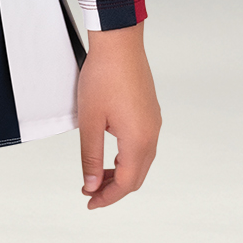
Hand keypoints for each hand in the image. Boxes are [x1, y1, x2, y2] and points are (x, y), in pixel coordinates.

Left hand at [76, 21, 159, 208]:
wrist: (118, 41)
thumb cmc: (103, 75)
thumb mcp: (90, 120)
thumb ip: (91, 156)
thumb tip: (92, 184)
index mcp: (138, 140)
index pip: (126, 183)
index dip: (107, 196)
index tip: (89, 201)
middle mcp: (151, 134)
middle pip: (136, 175)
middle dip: (114, 188)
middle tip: (91, 190)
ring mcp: (153, 121)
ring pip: (141, 160)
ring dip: (121, 172)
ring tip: (97, 173)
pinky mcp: (150, 111)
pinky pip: (143, 144)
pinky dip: (127, 156)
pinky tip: (111, 151)